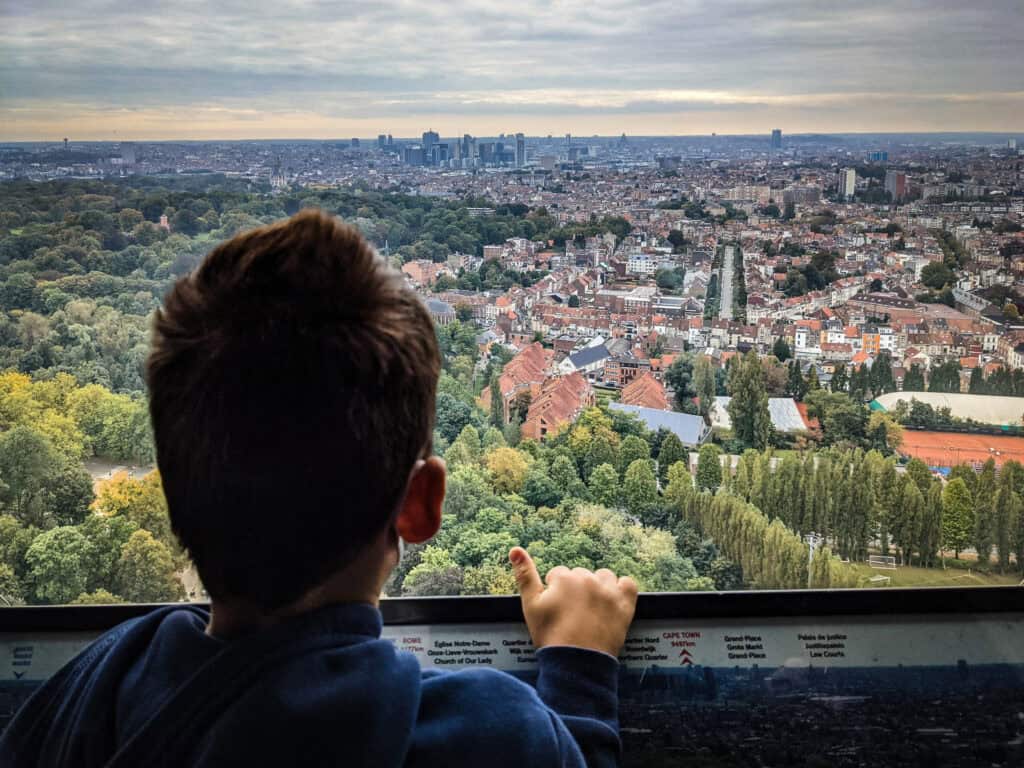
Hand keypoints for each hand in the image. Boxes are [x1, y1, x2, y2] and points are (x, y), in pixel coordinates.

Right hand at [509, 547, 637, 656]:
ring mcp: (609, 592)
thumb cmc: (551, 635)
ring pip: (603, 577)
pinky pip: (628, 584)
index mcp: (565, 578)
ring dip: (598, 587)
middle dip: (575, 590)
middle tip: (572, 614)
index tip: (556, 609)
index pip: (558, 575)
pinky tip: (612, 601)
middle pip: (580, 576)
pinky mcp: (625, 605)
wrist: (576, 663)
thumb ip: (524, 575)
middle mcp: (588, 579)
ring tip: (591, 608)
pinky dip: (622, 590)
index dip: (555, 592)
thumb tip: (515, 549)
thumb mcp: (530, 605)